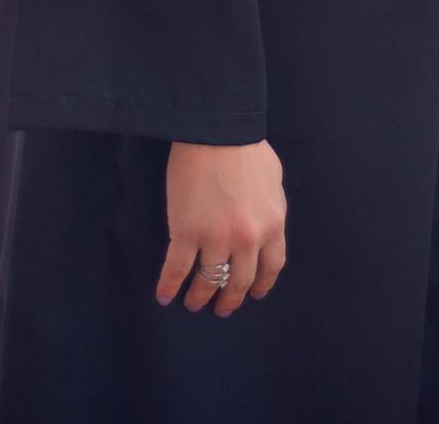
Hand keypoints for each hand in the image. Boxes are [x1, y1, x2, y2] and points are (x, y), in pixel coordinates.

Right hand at [156, 140, 286, 315]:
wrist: (217, 131)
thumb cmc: (245, 147)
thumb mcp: (273, 180)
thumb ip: (271, 207)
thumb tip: (266, 220)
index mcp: (272, 224)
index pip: (271, 266)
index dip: (262, 283)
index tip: (254, 293)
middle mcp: (247, 239)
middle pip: (240, 280)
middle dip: (231, 298)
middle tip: (222, 307)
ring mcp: (216, 238)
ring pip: (209, 280)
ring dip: (201, 296)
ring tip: (194, 303)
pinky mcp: (186, 232)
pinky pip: (177, 269)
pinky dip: (170, 286)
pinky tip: (165, 296)